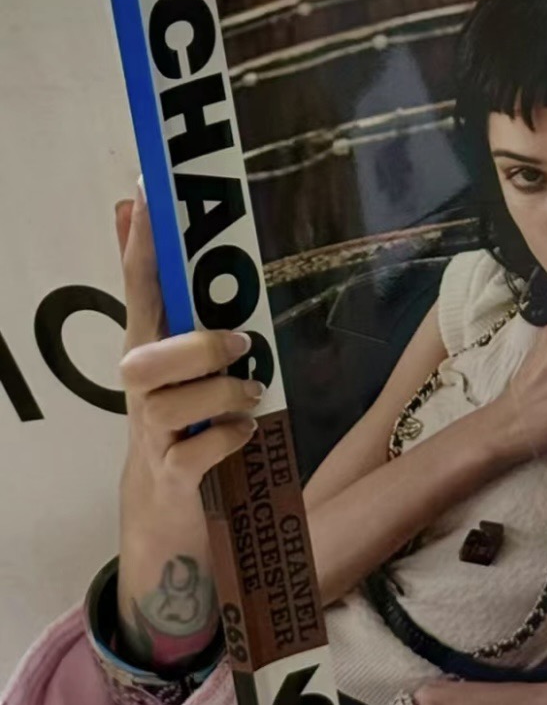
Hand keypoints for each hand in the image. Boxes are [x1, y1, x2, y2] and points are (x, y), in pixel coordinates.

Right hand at [114, 189, 260, 665]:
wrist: (165, 509)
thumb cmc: (186, 427)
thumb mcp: (189, 372)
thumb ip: (193, 320)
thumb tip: (204, 264)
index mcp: (147, 355)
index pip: (137, 291)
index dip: (138, 247)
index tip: (141, 196)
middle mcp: (141, 392)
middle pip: (150, 357)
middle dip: (199, 346)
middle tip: (243, 344)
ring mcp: (152, 434)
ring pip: (181, 404)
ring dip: (225, 395)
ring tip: (252, 396)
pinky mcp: (172, 474)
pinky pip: (201, 451)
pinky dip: (229, 439)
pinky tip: (244, 433)